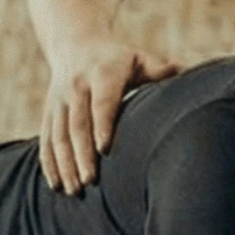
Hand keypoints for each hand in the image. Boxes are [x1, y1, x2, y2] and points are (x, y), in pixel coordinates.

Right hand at [38, 43, 181, 194]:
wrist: (76, 44)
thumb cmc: (119, 60)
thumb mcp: (139, 60)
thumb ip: (160, 70)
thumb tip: (188, 71)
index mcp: (102, 73)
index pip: (101, 102)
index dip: (102, 125)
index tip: (104, 150)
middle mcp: (76, 86)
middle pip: (77, 124)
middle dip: (82, 154)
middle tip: (90, 181)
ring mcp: (59, 100)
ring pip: (58, 135)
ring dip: (65, 164)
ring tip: (75, 190)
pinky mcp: (49, 111)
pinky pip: (47, 138)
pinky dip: (49, 163)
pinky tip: (56, 185)